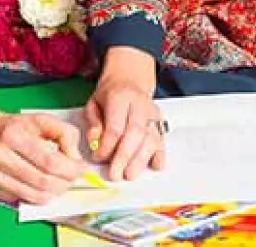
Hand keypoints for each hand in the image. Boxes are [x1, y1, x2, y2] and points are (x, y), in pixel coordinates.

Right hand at [0, 86, 83, 203]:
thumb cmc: (10, 126)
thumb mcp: (38, 119)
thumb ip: (63, 132)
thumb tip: (75, 157)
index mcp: (12, 135)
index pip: (49, 161)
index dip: (70, 169)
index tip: (81, 168)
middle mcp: (0, 157)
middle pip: (43, 181)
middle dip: (65, 182)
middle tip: (74, 177)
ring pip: (35, 195)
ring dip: (55, 192)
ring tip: (61, 182)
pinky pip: (23, 199)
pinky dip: (39, 195)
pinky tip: (43, 184)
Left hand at [85, 47, 164, 181]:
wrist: (129, 80)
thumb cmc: (109, 96)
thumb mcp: (93, 103)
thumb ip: (92, 122)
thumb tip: (95, 141)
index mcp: (121, 97)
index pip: (116, 126)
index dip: (107, 146)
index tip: (98, 157)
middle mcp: (140, 105)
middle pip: (135, 133)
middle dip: (124, 157)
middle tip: (115, 175)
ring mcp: (153, 114)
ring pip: (151, 138)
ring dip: (140, 160)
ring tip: (129, 175)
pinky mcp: (161, 123)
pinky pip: (163, 141)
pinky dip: (160, 155)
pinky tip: (153, 166)